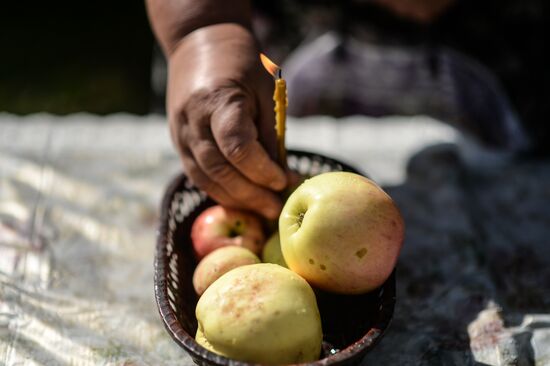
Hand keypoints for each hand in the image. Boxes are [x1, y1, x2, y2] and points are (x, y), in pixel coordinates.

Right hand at [167, 23, 286, 218]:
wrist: (198, 43)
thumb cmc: (241, 64)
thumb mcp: (264, 91)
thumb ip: (269, 134)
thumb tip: (281, 177)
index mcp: (216, 100)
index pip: (236, 147)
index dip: (261, 170)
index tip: (284, 180)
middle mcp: (192, 121)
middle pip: (220, 170)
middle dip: (251, 194)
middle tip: (277, 208)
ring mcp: (180, 134)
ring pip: (206, 179)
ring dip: (236, 199)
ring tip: (264, 210)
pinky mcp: (178, 143)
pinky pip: (198, 175)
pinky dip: (221, 191)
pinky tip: (243, 199)